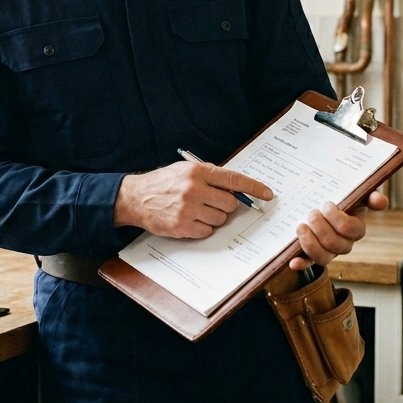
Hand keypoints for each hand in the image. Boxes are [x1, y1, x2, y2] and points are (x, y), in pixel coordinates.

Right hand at [114, 161, 272, 238]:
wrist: (135, 197)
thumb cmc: (162, 183)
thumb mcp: (184, 171)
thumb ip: (209, 176)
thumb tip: (235, 188)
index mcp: (197, 172)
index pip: (234, 180)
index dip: (254, 188)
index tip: (267, 194)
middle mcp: (194, 189)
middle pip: (230, 204)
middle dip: (225, 206)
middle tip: (211, 203)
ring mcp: (188, 208)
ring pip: (220, 219)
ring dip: (213, 218)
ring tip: (195, 210)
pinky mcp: (182, 226)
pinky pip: (207, 231)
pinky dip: (201, 228)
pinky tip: (188, 220)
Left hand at [289, 189, 388, 271]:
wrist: (315, 200)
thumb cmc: (337, 197)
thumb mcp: (352, 192)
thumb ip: (367, 194)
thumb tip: (381, 200)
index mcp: (354, 227)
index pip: (353, 230)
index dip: (339, 220)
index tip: (327, 204)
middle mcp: (343, 242)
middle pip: (336, 244)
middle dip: (322, 228)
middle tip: (312, 213)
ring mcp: (327, 250)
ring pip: (324, 257)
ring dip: (311, 243)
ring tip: (301, 227)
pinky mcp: (311, 254)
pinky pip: (308, 263)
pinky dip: (302, 263)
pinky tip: (293, 262)